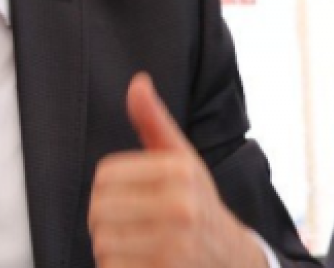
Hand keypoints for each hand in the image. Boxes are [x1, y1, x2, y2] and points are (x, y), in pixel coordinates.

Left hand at [87, 73, 265, 267]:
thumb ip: (154, 121)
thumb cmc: (198, 206)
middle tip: (129, 227)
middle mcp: (181, 207)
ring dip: (112, 250)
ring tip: (138, 247)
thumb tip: (138, 83)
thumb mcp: (182, 161)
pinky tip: (140, 264)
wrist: (233, 259)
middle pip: (100, 211)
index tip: (126, 198)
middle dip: (107, 222)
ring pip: (103, 244)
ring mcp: (175, 246)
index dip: (107, 190)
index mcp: (179, 172)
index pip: (105, 176)